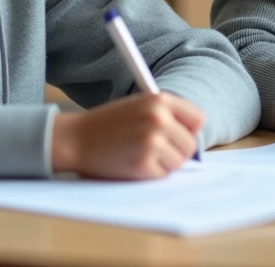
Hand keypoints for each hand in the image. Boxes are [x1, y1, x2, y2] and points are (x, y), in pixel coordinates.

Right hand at [50, 92, 204, 178]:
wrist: (76, 139)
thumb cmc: (108, 124)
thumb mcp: (139, 106)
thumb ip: (167, 114)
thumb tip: (195, 133)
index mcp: (160, 100)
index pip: (197, 119)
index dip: (188, 130)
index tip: (178, 136)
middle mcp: (159, 119)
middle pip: (190, 144)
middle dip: (177, 151)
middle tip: (154, 150)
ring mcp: (152, 141)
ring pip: (179, 162)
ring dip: (164, 163)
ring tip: (140, 154)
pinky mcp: (143, 163)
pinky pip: (162, 174)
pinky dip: (151, 173)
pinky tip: (132, 162)